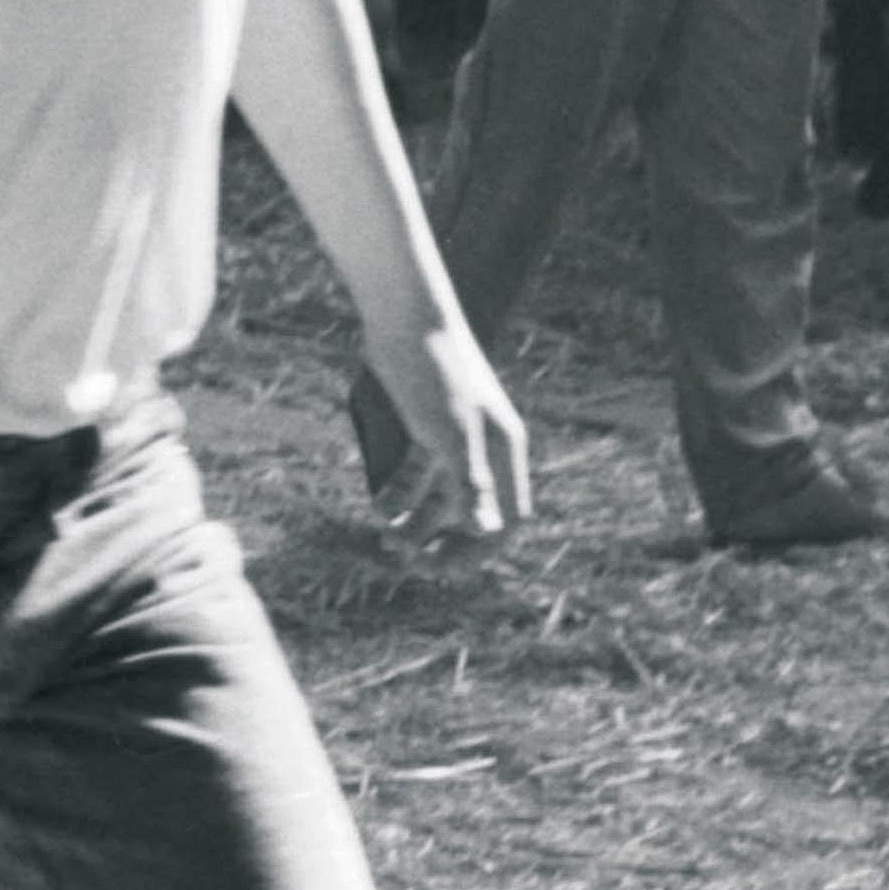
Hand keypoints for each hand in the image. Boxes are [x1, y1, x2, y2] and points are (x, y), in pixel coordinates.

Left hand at [360, 315, 528, 542]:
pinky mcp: (424, 428)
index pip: (508, 519)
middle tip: (410, 564)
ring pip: (441, 497)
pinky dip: (401, 493)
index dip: (482, 550)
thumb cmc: (433, 372)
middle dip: (445, 543)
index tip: (444, 570)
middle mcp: (485, 450)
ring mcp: (454, 439)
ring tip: (386, 540)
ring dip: (418, 523)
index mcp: (505, 452)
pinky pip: (417, 474)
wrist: (403, 319)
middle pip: (474, 514)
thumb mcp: (449, 432)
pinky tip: (380, 507)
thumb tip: (485, 533)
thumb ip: (467, 483)